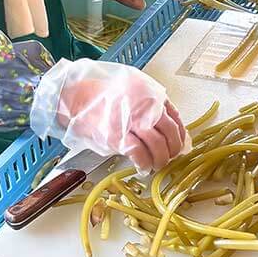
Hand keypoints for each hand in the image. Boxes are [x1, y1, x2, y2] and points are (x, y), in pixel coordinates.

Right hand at [33, 59, 186, 170]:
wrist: (77, 98)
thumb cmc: (103, 95)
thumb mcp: (132, 89)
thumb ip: (151, 103)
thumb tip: (168, 124)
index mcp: (150, 94)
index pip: (175, 117)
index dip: (180, 134)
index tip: (180, 143)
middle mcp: (144, 107)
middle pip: (170, 133)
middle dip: (173, 149)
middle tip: (170, 157)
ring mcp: (131, 122)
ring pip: (157, 145)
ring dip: (160, 159)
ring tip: (157, 164)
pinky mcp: (117, 136)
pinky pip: (139, 154)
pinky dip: (144, 163)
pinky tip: (144, 167)